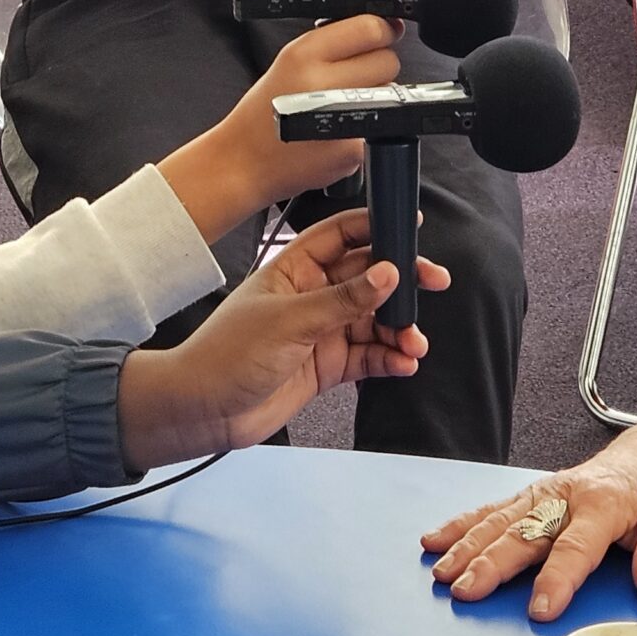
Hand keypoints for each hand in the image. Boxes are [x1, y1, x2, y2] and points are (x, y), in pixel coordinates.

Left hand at [115, 210, 445, 468]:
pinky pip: (368, 356)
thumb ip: (344, 300)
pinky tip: (402, 362)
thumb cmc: (226, 354)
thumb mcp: (290, 321)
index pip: (341, 235)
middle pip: (367, 278)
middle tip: (431, 284)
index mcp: (294, 268)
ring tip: (413, 341)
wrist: (205, 410)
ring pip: (373, 320)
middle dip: (401, 283)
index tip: (409, 226)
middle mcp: (311, 295)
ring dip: (398, 329)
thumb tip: (386, 274)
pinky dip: (388, 358)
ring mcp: (320, 331)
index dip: (375, 227)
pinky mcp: (327, 365)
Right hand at [159, 15, 404, 237]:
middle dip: (377, 65)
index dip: (382, 28)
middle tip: (350, 77)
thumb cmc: (265, 110)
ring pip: (391, 92)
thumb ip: (335, 39)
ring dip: (377, 95)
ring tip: (341, 106)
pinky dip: (367, 129)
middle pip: (388, 60)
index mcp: (304, 54)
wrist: (243, 161)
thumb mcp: (290, 59)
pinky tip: (338, 134)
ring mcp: (338, 120)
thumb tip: (388, 26)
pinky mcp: (352, 151)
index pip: (370, 27)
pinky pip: (382, 127)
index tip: (382, 33)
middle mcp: (321, 84)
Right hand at [423, 391, 636, 620]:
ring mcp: (544, 493)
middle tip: (467, 591)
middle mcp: (566, 495)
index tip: (541, 609)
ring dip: (468, 546)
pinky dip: (462, 524)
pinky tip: (437, 540)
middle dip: (491, 564)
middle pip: (523, 533)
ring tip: (443, 572)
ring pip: (499, 520)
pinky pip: (492, 509)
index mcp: (602, 502)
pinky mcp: (532, 494)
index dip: (557, 579)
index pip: (576, 547)